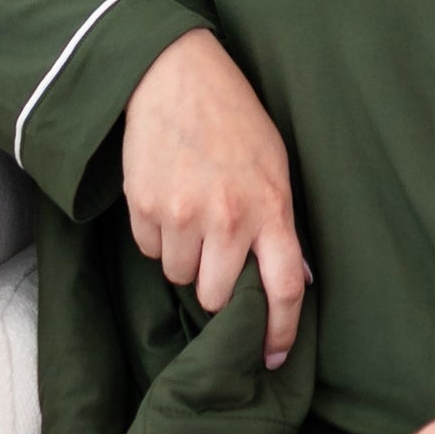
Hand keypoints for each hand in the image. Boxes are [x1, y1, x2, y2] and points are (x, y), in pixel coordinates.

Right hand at [121, 28, 309, 368]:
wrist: (174, 78)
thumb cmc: (235, 120)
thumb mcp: (276, 167)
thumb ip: (280, 223)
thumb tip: (291, 277)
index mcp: (271, 209)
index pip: (284, 287)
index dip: (280, 329)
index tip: (272, 355)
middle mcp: (227, 219)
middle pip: (216, 298)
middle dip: (216, 290)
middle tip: (217, 260)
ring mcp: (182, 215)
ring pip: (180, 277)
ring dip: (186, 259)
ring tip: (192, 216)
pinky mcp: (143, 207)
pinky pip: (151, 251)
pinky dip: (159, 239)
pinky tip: (168, 202)